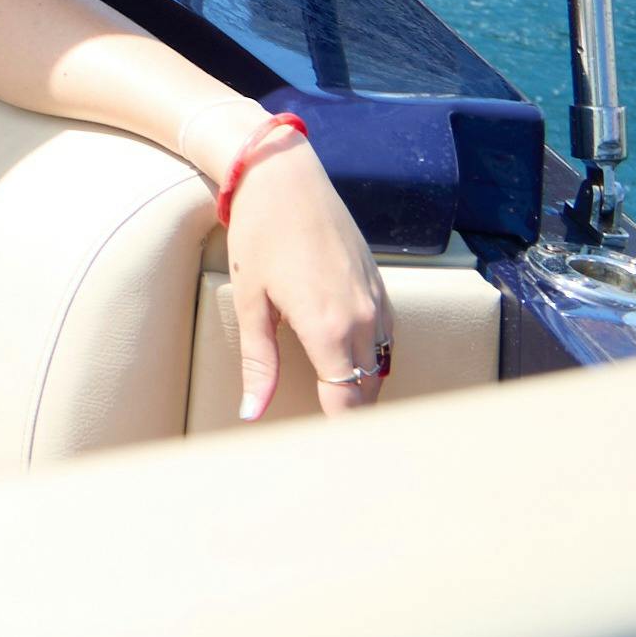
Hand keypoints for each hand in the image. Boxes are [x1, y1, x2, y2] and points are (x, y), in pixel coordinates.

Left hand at [224, 131, 393, 418]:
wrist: (286, 178)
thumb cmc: (260, 235)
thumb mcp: (251, 301)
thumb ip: (259, 362)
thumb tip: (253, 413)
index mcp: (330, 329)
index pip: (347, 405)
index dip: (340, 435)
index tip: (327, 458)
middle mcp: (363, 321)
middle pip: (367, 393)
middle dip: (351, 420)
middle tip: (326, 444)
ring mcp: (377, 303)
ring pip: (378, 369)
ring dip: (361, 392)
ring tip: (336, 414)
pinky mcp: (381, 288)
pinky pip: (383, 341)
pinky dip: (368, 361)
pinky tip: (345, 368)